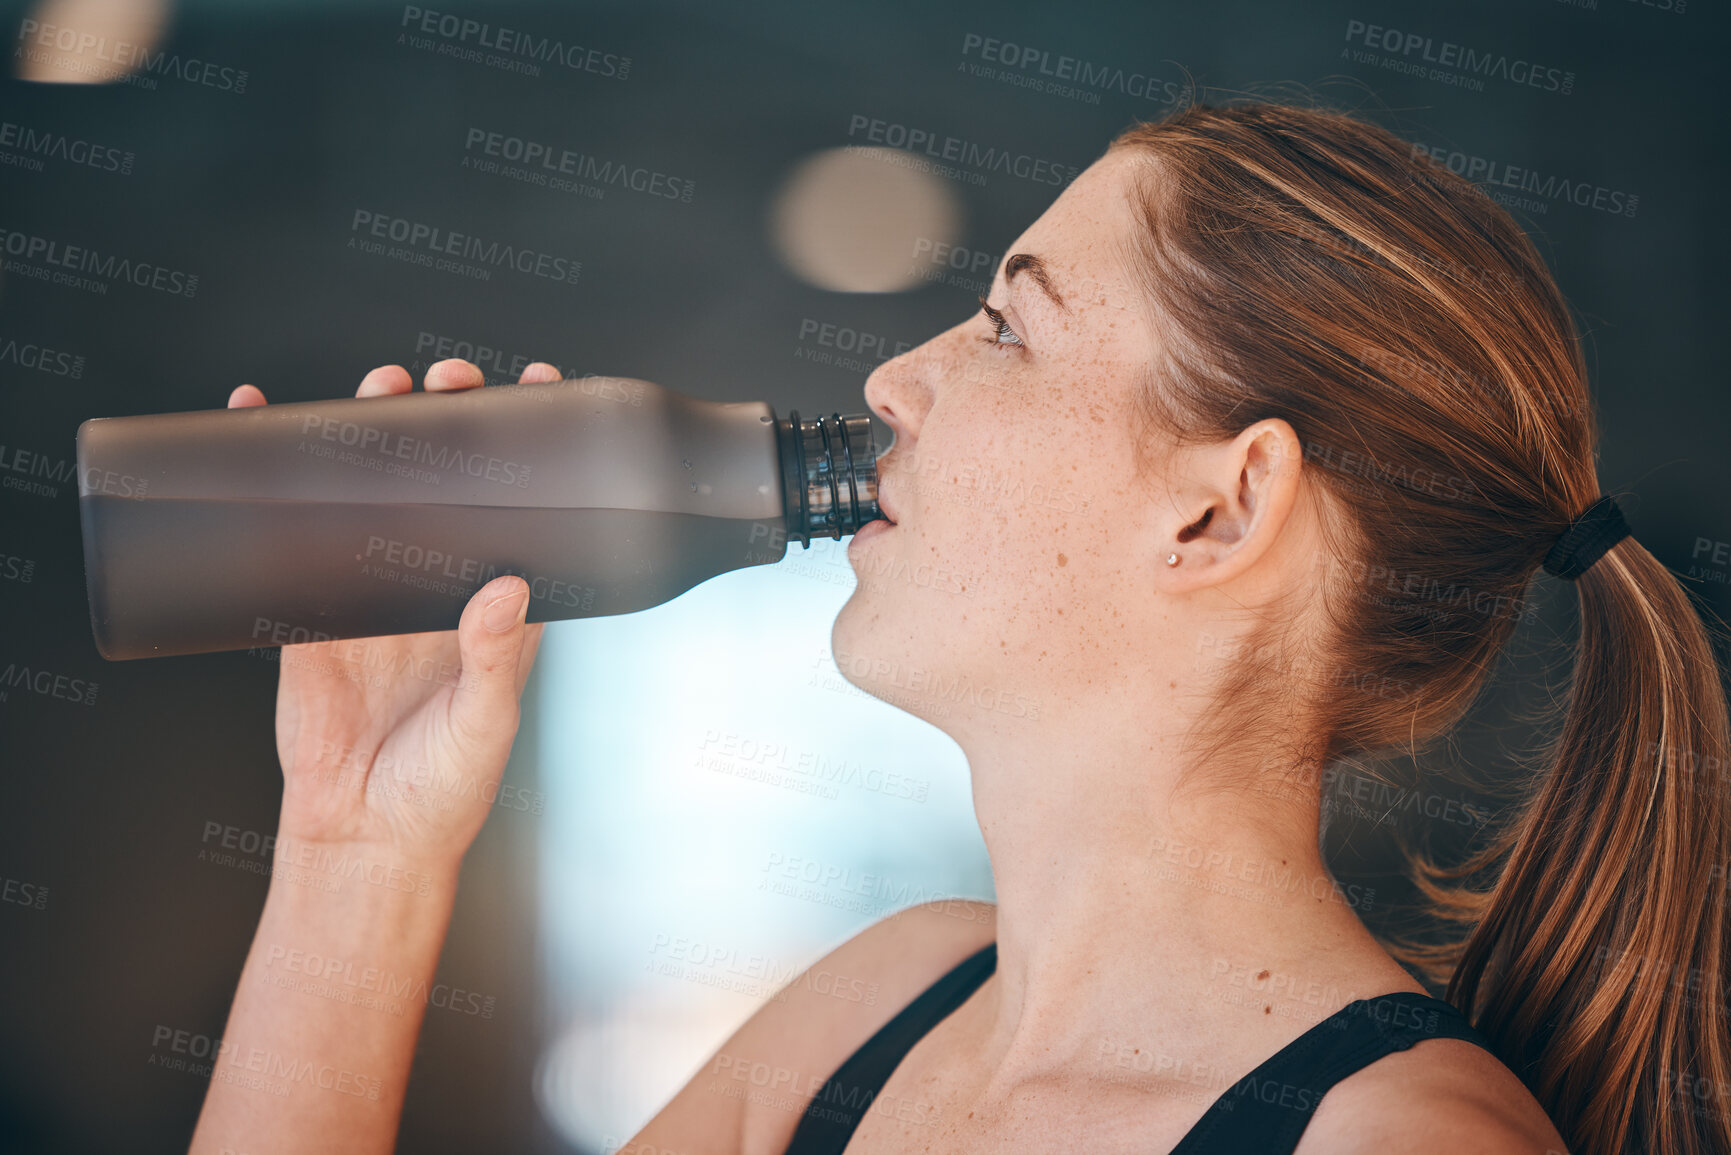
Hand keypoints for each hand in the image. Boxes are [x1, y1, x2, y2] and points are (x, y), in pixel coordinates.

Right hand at [228, 359, 554, 871]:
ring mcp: (374, 594)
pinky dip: (272, 482)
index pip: (522, 511)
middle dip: (444, 423)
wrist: (362, 837)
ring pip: (373, 495)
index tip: (537, 390)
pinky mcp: (310, 613)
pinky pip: (291, 536)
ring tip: (376, 389)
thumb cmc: (444, 790)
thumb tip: (508, 590)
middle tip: (445, 381)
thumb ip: (496, 658)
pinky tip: (261, 430)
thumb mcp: (485, 723)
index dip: (530, 450)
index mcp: (498, 609)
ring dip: (370, 436)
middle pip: (445, 484)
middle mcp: (439, 590)